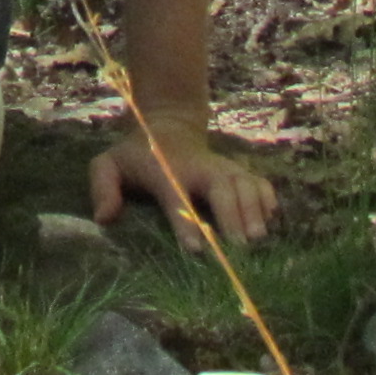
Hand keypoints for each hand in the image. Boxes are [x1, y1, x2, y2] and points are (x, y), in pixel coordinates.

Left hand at [90, 122, 279, 243]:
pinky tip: (272, 218)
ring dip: (253, 210)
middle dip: (233, 216)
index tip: (197, 250)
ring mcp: (221, 166)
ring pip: (243, 183)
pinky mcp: (237, 169)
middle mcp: (199, 167)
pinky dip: (267, 197)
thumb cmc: (135, 155)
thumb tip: (105, 219)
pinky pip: (257, 181)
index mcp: (165, 170)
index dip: (186, 223)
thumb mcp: (108, 164)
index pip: (176, 196)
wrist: (166, 125)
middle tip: (241, 247)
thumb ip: (102, 187)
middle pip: (222, 188)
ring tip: (259, 239)